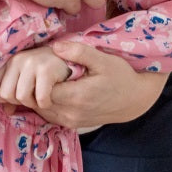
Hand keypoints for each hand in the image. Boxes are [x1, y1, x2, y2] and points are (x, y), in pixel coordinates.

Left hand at [0, 47, 72, 111]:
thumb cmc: (54, 72)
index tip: (18, 98)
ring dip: (34, 103)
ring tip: (43, 95)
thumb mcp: (32, 79)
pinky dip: (46, 104)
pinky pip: (39, 98)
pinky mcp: (46, 70)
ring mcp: (32, 63)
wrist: (80, 63)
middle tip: (34, 95)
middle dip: (20, 101)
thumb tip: (7, 110)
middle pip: (5, 94)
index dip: (4, 99)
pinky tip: (52, 96)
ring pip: (21, 97)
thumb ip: (16, 92)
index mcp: (12, 61)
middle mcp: (19, 59)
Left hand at [31, 42, 167, 128]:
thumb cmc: (120, 76)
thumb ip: (78, 52)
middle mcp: (72, 113)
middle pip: (39, 102)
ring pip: (42, 110)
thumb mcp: (103, 59)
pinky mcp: (73, 125)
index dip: (38, 76)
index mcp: (77, 96)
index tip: (42, 63)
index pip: (42, 90)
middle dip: (36, 86)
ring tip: (44, 78)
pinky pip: (50, 115)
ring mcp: (72, 121)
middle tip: (39, 69)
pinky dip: (47, 103)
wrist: (135, 100)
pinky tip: (52, 89)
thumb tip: (55, 47)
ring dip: (39, 95)